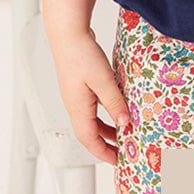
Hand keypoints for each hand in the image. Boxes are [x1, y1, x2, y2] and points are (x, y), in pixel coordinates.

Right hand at [49, 27, 129, 164]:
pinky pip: (93, 104)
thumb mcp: (103, 80)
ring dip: (106, 127)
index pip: (89, 140)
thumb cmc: (80, 54)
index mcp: (77, 108)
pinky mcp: (79, 83)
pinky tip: (115, 104)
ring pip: (91, 118)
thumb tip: (125, 122)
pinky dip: (105, 110)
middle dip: (106, 143)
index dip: (103, 153)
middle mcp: (74, 104)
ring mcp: (76, 94)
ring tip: (123, 130)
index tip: (117, 161)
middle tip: (123, 149)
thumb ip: (114, 102)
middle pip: (89, 132)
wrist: (68, 33)